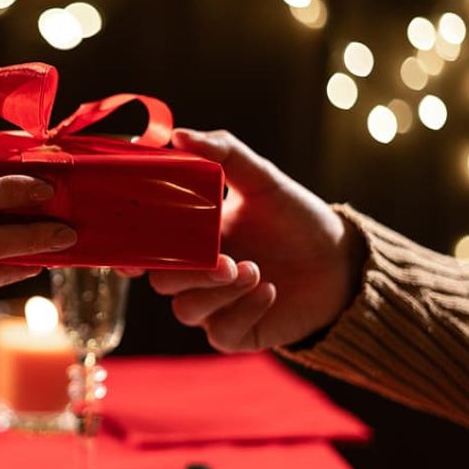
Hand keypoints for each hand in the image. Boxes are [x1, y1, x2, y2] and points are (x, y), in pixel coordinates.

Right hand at [148, 129, 364, 351]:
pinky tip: (268, 290)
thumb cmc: (294, 218)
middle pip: (161, 280)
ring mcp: (212, 306)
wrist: (339, 261)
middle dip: (188, 271)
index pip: (143, 250)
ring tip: (255, 270)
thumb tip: (178, 135)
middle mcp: (194, 274)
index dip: (129, 254)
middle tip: (226, 259)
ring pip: (185, 309)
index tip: (134, 250)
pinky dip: (242, 311)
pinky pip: (220, 332)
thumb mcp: (260, 179)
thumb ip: (222, 153)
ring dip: (217, 291)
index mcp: (189, 237)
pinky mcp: (235, 333)